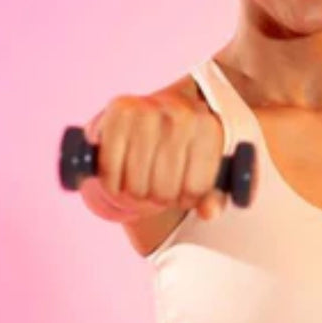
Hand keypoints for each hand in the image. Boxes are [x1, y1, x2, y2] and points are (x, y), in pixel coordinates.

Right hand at [79, 93, 231, 222]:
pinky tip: (120, 174)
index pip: (195, 190)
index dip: (186, 200)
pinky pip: (111, 169)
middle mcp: (181, 114)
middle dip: (159, 197)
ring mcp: (149, 110)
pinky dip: (112, 182)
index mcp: (208, 127)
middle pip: (165, 190)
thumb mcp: (201, 168)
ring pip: (137, 185)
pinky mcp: (119, 111)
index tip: (182, 192)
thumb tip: (209, 212)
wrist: (148, 114)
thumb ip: (210, 195)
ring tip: (140, 179)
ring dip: (135, 192)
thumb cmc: (179, 147)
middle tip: (157, 186)